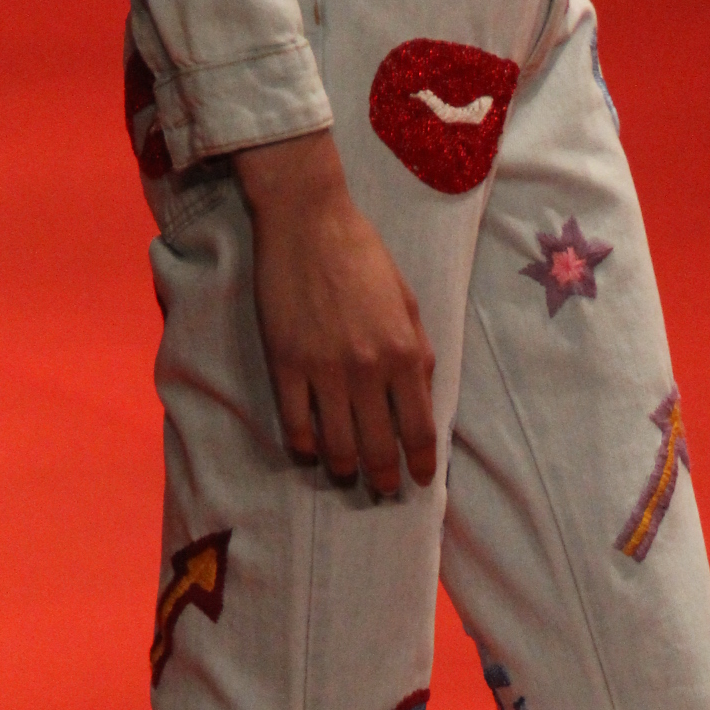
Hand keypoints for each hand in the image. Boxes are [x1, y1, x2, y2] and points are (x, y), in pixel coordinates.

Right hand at [235, 130, 436, 494]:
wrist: (308, 221)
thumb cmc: (363, 255)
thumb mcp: (408, 302)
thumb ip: (418, 353)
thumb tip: (423, 398)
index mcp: (404, 354)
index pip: (419, 429)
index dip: (422, 463)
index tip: (421, 479)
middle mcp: (367, 370)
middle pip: (379, 447)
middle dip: (384, 477)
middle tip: (385, 488)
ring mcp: (324, 370)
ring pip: (336, 445)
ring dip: (344, 469)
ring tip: (347, 473)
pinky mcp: (285, 364)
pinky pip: (296, 424)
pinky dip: (306, 446)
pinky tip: (312, 449)